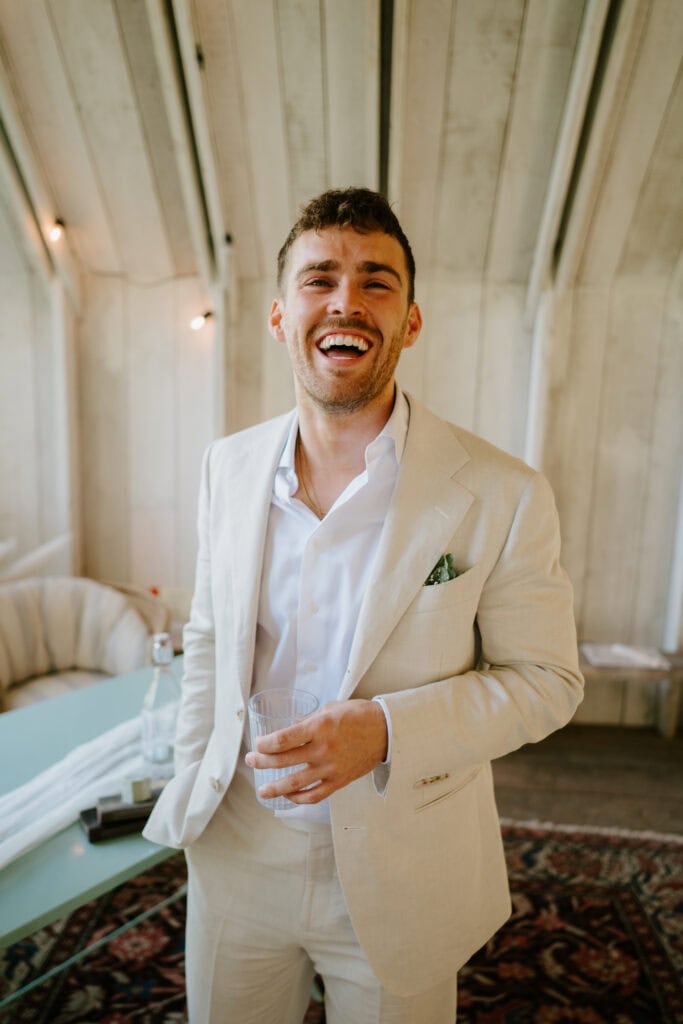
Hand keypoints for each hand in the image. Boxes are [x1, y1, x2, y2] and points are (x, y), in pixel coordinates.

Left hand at [244, 699, 387, 803]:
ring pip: (296, 783)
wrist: (386, 731)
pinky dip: (299, 798)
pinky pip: (315, 795)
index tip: (257, 744)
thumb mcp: (330, 709)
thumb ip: (308, 721)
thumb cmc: (358, 715)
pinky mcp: (339, 781)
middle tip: (251, 761)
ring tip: (262, 790)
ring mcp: (331, 768)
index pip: (284, 739)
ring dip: (275, 788)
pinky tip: (289, 796)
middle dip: (262, 762)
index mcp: (320, 727)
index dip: (265, 744)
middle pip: (284, 760)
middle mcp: (324, 749)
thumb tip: (289, 728)